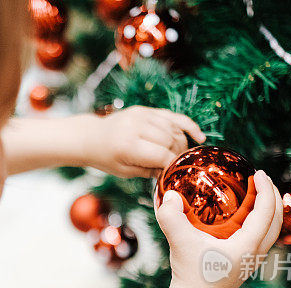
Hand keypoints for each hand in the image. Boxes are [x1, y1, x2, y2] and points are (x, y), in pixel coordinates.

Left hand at [82, 106, 205, 178]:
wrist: (92, 137)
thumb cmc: (107, 158)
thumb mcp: (125, 171)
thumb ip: (149, 171)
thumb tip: (172, 173)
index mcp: (129, 145)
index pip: (161, 156)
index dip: (172, 166)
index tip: (175, 174)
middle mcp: (136, 126)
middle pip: (170, 141)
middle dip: (178, 155)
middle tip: (178, 166)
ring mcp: (142, 115)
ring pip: (174, 129)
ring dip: (182, 143)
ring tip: (182, 155)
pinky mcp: (146, 110)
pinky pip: (172, 116)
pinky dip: (187, 125)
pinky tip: (198, 136)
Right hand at [154, 170, 282, 287]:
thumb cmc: (190, 275)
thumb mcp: (180, 242)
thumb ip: (172, 217)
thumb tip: (169, 195)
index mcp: (248, 245)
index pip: (266, 211)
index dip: (266, 189)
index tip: (259, 173)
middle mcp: (256, 252)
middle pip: (277, 220)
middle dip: (273, 197)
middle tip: (262, 180)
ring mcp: (253, 260)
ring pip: (271, 230)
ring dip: (268, 210)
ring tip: (255, 195)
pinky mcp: (245, 264)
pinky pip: (260, 237)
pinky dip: (258, 222)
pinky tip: (240, 217)